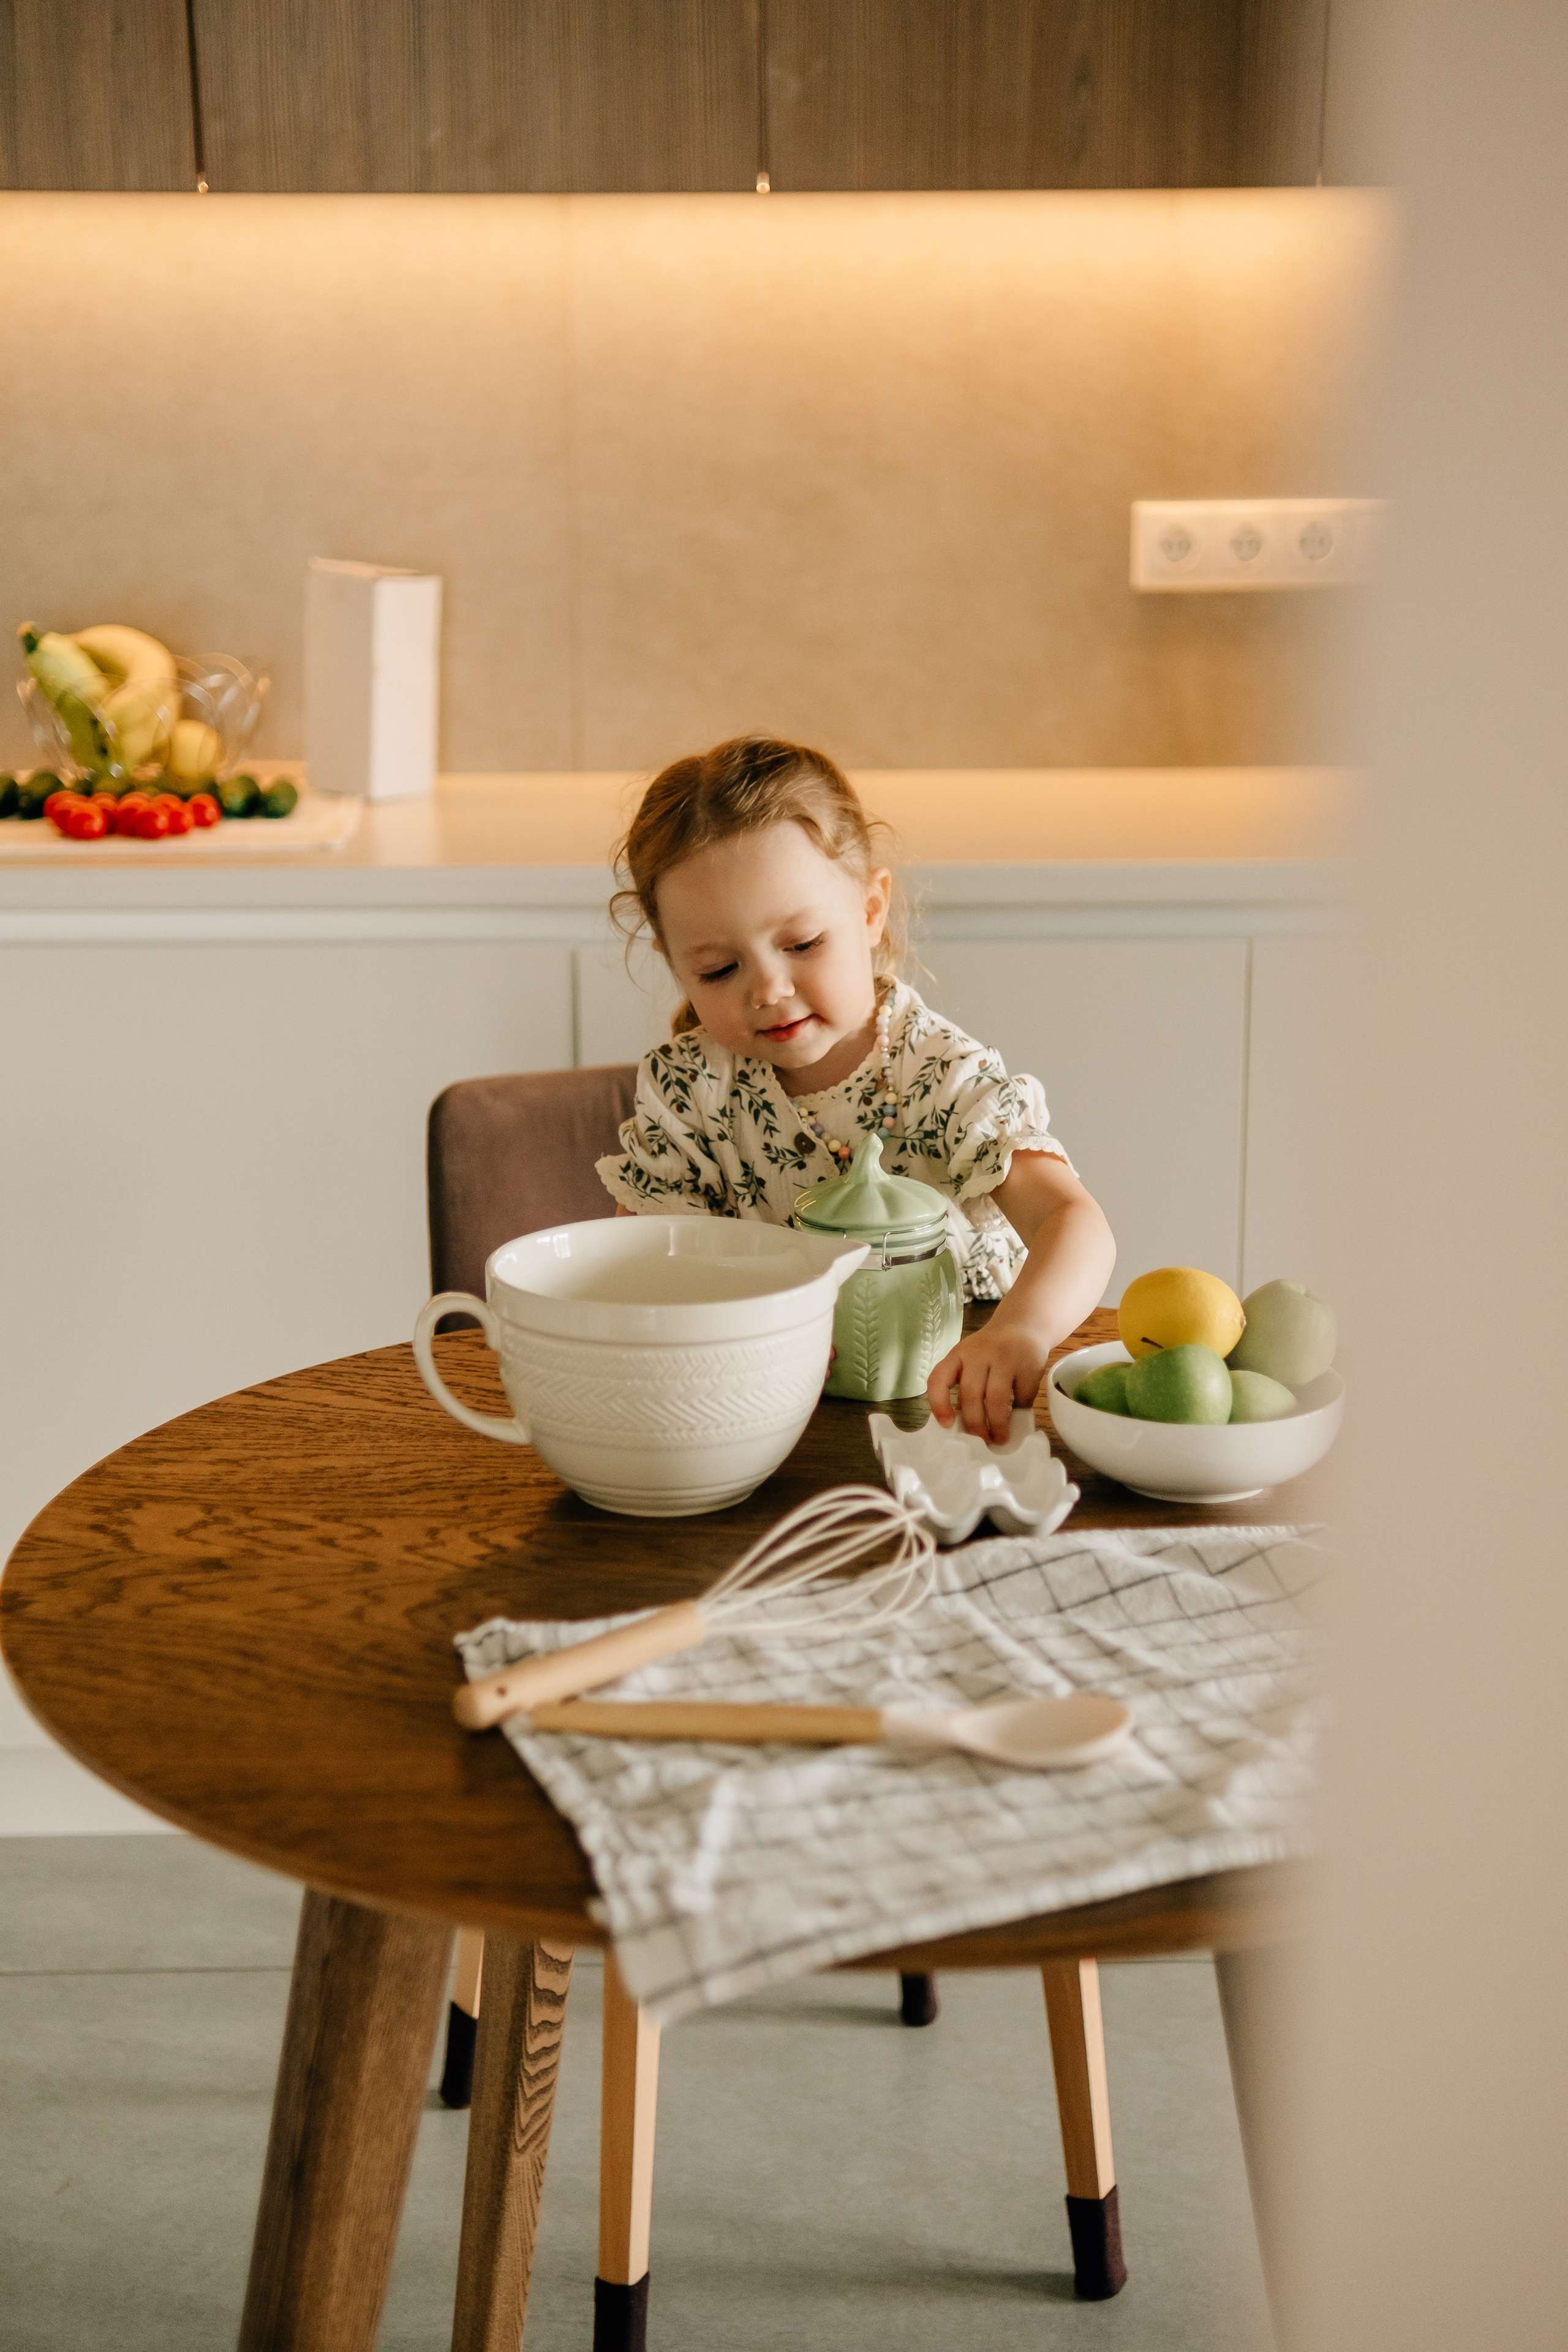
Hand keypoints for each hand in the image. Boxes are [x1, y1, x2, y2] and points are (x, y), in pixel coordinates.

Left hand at [927, 1322, 1049, 1444]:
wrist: (1024, 1325)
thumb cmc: (991, 1350)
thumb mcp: (970, 1360)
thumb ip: (963, 1385)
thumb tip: (960, 1424)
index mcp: (958, 1354)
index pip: (939, 1378)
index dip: (939, 1404)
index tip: (947, 1425)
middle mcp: (979, 1353)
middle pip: (971, 1394)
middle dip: (975, 1424)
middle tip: (981, 1441)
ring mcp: (1005, 1358)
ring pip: (996, 1399)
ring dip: (997, 1424)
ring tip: (999, 1438)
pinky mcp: (1028, 1365)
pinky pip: (1022, 1397)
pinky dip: (1019, 1411)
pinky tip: (1017, 1417)